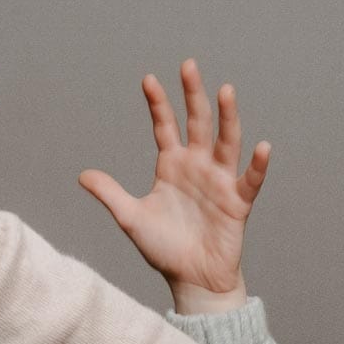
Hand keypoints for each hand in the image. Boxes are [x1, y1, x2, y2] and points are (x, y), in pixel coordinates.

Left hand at [78, 59, 270, 314]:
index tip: (148, 79)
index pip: (165, 127)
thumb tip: (81, 175)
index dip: (158, 104)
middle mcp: (198, 167)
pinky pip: (250, 180)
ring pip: (226, 142)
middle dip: (193, 95)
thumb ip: (111, 194)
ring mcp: (220, 181)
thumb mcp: (131, 218)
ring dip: (228, 117)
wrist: (191, 279)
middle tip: (189, 65)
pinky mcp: (238, 202)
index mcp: (172, 166)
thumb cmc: (164, 248)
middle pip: (198, 123)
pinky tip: (262, 147)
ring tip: (226, 90)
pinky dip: (258, 165)